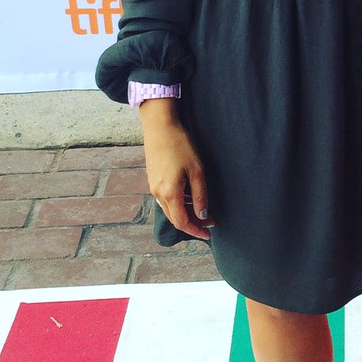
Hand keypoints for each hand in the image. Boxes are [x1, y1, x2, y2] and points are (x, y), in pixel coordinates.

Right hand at [139, 99, 214, 239]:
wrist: (159, 127)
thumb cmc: (180, 145)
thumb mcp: (196, 170)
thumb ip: (199, 194)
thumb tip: (203, 215)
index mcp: (169, 193)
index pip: (182, 222)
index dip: (196, 230)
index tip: (209, 233)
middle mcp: (158, 194)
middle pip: (175, 218)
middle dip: (193, 223)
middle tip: (210, 220)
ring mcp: (153, 187)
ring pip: (170, 209)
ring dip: (185, 213)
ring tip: (202, 208)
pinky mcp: (152, 179)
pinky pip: (165, 199)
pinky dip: (178, 203)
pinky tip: (189, 195)